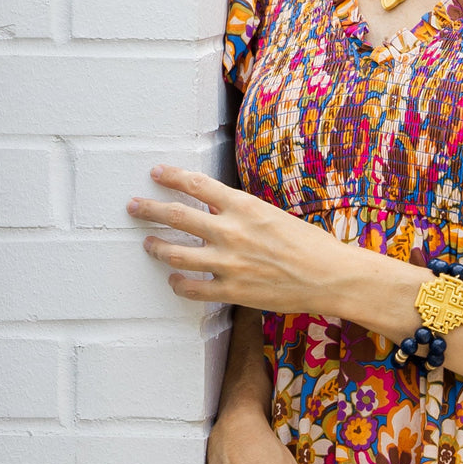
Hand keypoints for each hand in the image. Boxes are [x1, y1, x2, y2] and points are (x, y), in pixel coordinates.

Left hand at [126, 164, 343, 313]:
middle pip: (176, 216)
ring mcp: (228, 263)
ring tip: (149, 243)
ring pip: (177, 254)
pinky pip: (193, 288)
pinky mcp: (232, 290)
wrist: (329, 275)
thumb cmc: (309, 243)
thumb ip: (243, 212)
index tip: (156, 173)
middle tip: (133, 206)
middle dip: (149, 209)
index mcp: (244, 207)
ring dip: (158, 247)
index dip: (172, 177)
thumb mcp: (274, 215)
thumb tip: (217, 208)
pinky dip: (179, 284)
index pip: (197, 185)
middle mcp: (231, 231)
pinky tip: (174, 280)